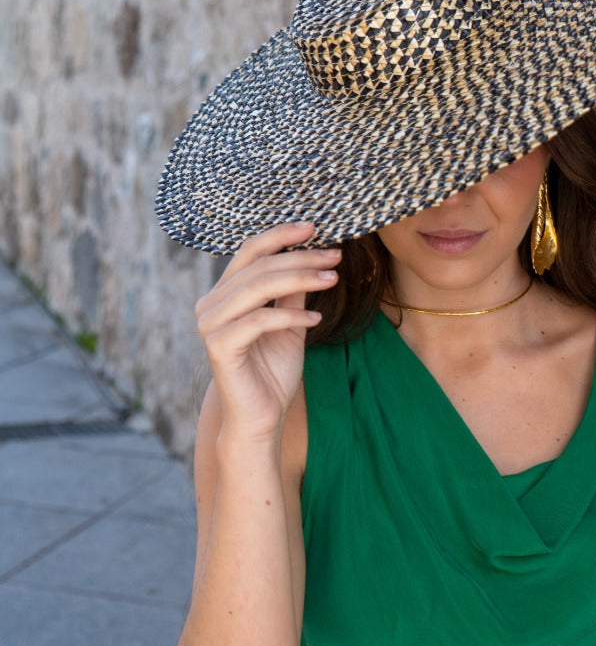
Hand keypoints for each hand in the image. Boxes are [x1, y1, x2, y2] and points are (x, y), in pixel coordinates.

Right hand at [195, 222, 340, 442]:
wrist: (259, 418)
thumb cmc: (272, 373)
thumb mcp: (290, 324)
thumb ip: (293, 293)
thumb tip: (313, 257)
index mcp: (223, 294)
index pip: (250, 251)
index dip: (281, 235)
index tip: (315, 227)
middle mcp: (210, 304)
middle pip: (258, 266)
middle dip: (300, 257)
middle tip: (335, 255)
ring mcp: (210, 325)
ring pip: (258, 287)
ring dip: (300, 279)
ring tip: (332, 278)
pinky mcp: (219, 346)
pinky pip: (259, 320)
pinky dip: (291, 316)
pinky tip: (317, 318)